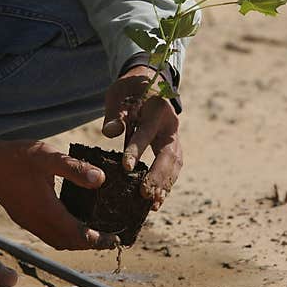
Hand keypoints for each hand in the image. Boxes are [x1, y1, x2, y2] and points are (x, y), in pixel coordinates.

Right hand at [0, 139, 118, 249]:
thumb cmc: (18, 157)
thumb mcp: (49, 157)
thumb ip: (75, 169)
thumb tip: (101, 179)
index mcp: (46, 210)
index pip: (77, 234)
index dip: (97, 240)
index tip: (114, 240)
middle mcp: (37, 222)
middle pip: (68, 243)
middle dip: (89, 244)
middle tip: (108, 239)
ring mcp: (28, 222)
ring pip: (57, 242)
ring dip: (76, 242)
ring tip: (93, 235)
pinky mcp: (23, 219)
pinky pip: (47, 235)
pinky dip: (63, 236)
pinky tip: (71, 223)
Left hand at [102, 66, 182, 209]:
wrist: (150, 83)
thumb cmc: (130, 89)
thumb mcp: (118, 93)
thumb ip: (115, 112)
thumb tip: (111, 132)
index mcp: (156, 109)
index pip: (146, 132)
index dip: (137, 150)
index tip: (126, 168)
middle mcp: (170, 125)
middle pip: (169, 154)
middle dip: (158, 175)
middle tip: (145, 194)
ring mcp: (174, 137)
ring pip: (175, 164)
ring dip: (165, 184)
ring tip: (154, 204)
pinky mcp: (173, 146)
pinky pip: (173, 167)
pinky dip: (167, 184)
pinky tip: (157, 200)